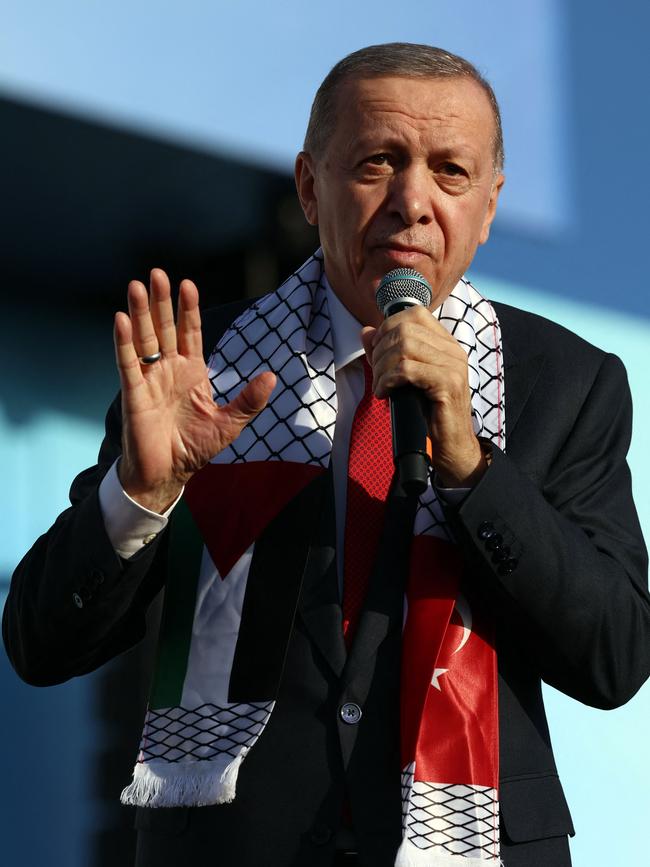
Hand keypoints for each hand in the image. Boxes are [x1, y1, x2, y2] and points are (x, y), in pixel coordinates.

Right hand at [114, 269, 275, 512]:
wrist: (169, 473)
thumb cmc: (196, 447)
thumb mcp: (230, 423)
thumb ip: (249, 400)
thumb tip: (272, 377)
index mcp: (192, 371)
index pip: (189, 332)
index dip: (188, 309)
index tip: (188, 284)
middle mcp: (168, 369)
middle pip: (163, 327)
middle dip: (161, 301)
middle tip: (156, 273)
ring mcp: (150, 379)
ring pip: (144, 339)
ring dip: (139, 312)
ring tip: (135, 285)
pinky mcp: (134, 393)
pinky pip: (127, 363)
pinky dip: (123, 342)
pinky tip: (121, 320)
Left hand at [361, 305, 486, 486]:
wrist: (452, 445)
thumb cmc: (429, 412)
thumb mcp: (406, 377)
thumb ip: (387, 352)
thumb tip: (366, 331)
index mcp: (446, 344)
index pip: (414, 314)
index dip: (388, 327)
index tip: (377, 352)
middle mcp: (453, 350)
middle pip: (404, 329)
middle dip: (380, 351)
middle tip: (377, 375)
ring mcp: (453, 366)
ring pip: (404, 347)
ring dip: (382, 367)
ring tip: (381, 386)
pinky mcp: (448, 384)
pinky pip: (407, 370)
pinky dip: (388, 380)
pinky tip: (385, 394)